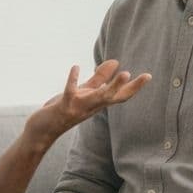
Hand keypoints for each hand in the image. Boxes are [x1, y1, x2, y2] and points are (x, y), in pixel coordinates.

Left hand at [26, 61, 150, 141]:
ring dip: (112, 86)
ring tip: (125, 72)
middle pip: (114, 97)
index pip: (120, 96)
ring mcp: (79, 107)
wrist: (43, 130)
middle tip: (144, 76)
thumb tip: (115, 62)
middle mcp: (92, 107)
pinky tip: (76, 67)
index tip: (148, 76)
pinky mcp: (64, 106)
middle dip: (128, 87)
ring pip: (98, 97)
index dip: (134, 87)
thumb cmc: (65, 109)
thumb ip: (99, 78)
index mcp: (98, 103)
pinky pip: (70, 93)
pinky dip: (73, 80)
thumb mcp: (84, 92)